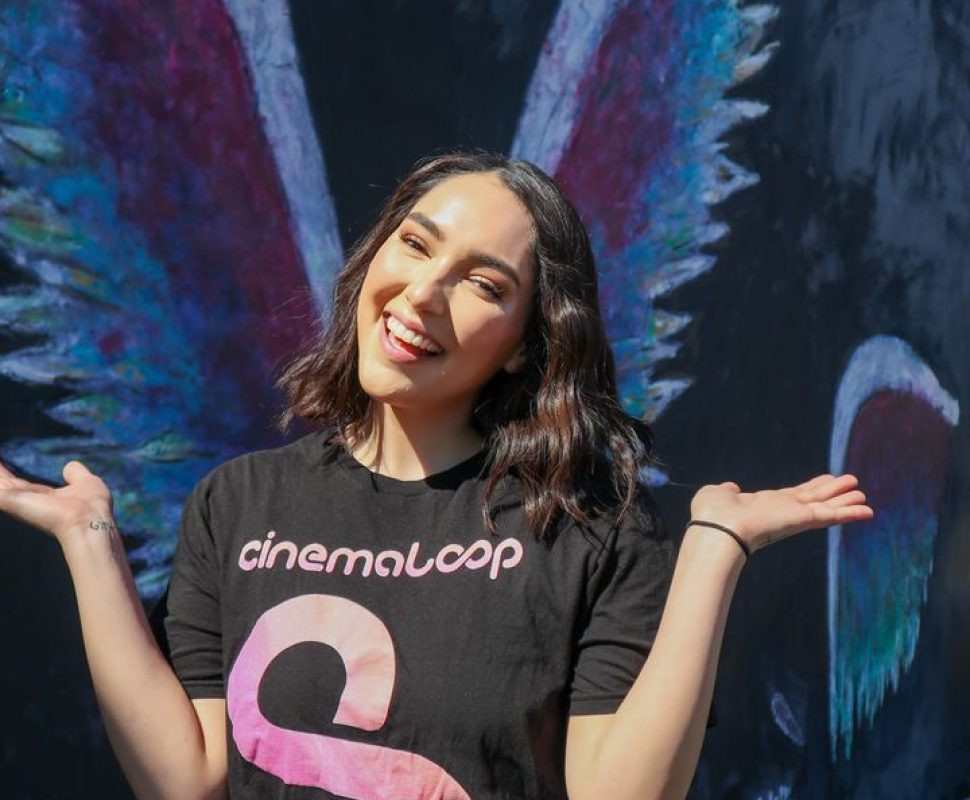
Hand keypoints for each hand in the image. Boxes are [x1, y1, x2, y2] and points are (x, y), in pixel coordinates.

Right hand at [0, 459, 114, 544]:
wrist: (87, 521)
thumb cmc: (91, 505)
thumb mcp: (85, 483)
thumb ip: (75, 474)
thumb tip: (69, 466)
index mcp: (40, 497)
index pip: (17, 485)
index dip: (6, 474)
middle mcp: (24, 501)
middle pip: (2, 483)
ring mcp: (14, 501)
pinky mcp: (8, 499)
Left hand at [689, 473, 873, 554]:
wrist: (717, 529)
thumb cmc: (711, 514)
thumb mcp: (717, 493)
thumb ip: (726, 490)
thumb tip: (730, 488)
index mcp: (764, 504)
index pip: (793, 496)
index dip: (810, 488)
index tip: (826, 481)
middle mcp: (782, 512)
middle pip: (813, 500)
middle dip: (832, 492)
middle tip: (853, 484)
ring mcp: (794, 517)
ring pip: (825, 507)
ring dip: (845, 502)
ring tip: (863, 495)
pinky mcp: (802, 520)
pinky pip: (830, 515)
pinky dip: (849, 512)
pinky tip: (866, 510)